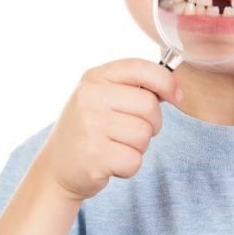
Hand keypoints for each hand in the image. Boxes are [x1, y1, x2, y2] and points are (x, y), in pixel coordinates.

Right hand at [34, 58, 183, 201]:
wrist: (57, 166)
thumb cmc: (89, 128)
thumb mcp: (102, 96)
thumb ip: (134, 87)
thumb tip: (175, 87)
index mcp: (94, 77)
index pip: (140, 68)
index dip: (166, 81)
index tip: (175, 96)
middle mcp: (89, 97)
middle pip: (149, 105)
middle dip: (151, 123)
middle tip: (131, 131)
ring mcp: (90, 126)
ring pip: (144, 135)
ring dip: (138, 146)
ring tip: (116, 146)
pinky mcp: (94, 156)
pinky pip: (134, 160)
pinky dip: (128, 166)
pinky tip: (110, 162)